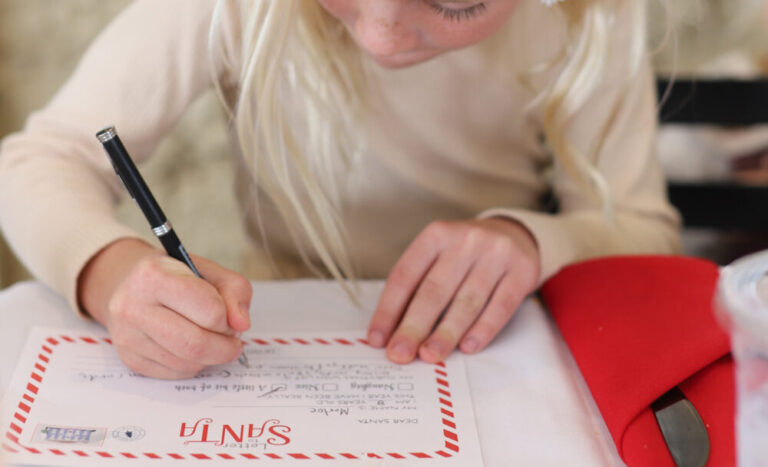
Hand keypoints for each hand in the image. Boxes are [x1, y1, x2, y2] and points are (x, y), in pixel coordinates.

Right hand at [78, 238, 251, 378]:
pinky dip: (193, 364)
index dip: (227, 318)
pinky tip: (190, 347)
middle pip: (195, 344)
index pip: (209, 310)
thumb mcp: (210, 271)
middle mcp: (132, 307)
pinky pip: (174, 373)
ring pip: (186, 363)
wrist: (131, 283)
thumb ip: (236, 291)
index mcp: (153, 276)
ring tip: (211, 339)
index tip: (229, 316)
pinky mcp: (129, 358)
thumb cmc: (176, 276)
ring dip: (209, 357)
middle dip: (224, 348)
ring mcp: (126, 336)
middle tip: (233, 342)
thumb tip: (241, 324)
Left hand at [367, 218, 539, 363]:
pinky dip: (483, 329)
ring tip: (431, 355)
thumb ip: (418, 288)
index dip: (389, 310)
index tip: (378, 339)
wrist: (515, 236)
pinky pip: (500, 306)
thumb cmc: (466, 256)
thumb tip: (392, 332)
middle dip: (414, 326)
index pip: (405, 275)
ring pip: (467, 300)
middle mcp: (465, 240)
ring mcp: (496, 254)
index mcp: (436, 235)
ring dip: (446, 333)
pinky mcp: (522, 271)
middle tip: (400, 354)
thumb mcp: (439, 257)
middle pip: (434, 290)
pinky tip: (467, 347)